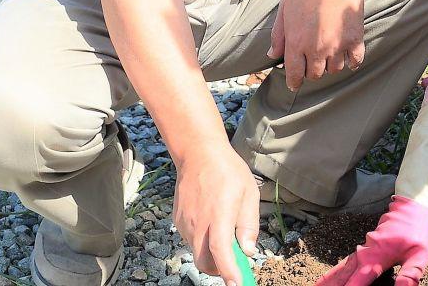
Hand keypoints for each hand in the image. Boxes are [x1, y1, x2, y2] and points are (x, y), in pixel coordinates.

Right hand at [172, 145, 258, 285]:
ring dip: (210, 253)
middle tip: (234, 262)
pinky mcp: (178, 220)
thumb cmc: (228, 171)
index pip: (221, 252)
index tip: (237, 283)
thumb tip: (248, 251)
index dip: (229, 272)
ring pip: (196, 252)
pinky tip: (211, 221)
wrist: (199, 154)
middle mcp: (198, 222)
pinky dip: (202, 241)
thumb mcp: (249, 192)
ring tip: (223, 231)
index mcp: (219, 215)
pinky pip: (190, 240)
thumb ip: (249, 224)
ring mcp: (185, 222)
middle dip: (219, 269)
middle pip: (204, 262)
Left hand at [269, 0, 365, 91]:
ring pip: (335, 69)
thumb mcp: (284, 9)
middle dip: (311, 71)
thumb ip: (279, 35)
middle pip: (315, 75)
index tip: (295, 83)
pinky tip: (348, 57)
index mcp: (296, 43)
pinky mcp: (355, 39)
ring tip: (329, 53)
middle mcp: (317, 49)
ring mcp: (338, 45)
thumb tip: (272, 55)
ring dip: (330, 64)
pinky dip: (351, 62)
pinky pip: (355, 61)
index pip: (295, 74)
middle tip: (312, 61)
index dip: (294, 81)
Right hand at [315, 196, 427, 285]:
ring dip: (331, 278)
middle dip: (331, 283)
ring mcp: (365, 247)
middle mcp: (366, 252)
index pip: (358, 280)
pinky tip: (335, 277)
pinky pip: (349, 260)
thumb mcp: (421, 254)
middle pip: (344, 273)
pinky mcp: (367, 245)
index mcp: (377, 256)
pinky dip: (339, 270)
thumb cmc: (418, 230)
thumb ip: (410, 274)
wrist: (413, 205)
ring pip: (343, 266)